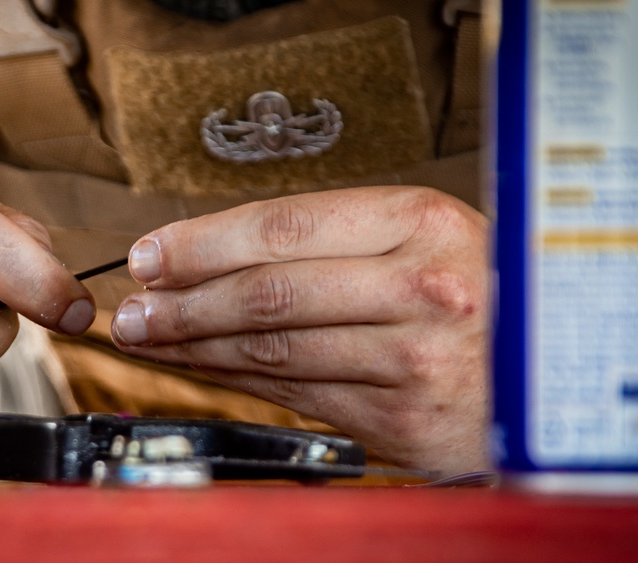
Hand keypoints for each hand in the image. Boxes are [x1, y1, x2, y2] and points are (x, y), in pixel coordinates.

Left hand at [110, 186, 489, 475]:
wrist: (554, 361)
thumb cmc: (478, 292)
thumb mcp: (422, 240)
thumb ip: (328, 247)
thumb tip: (216, 260)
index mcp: (418, 223)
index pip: (280, 227)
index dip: (201, 243)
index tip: (150, 254)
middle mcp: (418, 287)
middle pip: (266, 291)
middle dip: (182, 302)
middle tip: (131, 307)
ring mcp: (411, 357)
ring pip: (272, 348)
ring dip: (195, 344)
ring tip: (147, 337)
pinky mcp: (401, 418)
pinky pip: (295, 394)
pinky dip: (234, 379)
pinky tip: (200, 368)